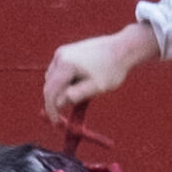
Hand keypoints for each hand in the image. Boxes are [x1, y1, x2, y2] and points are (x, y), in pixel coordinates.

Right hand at [43, 22, 157, 123]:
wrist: (122, 48)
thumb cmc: (112, 69)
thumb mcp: (97, 87)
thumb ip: (76, 96)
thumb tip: (58, 104)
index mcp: (66, 65)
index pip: (50, 92)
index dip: (51, 109)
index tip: (56, 123)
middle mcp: (60, 56)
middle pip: (49, 85)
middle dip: (54, 101)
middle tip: (62, 117)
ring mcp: (62, 52)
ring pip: (52, 78)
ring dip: (58, 91)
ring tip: (78, 96)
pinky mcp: (66, 51)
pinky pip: (57, 71)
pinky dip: (62, 81)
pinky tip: (78, 84)